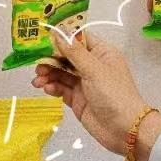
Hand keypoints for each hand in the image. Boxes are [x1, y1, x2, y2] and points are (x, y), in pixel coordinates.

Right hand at [32, 31, 160, 160]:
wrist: (124, 129)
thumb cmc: (114, 94)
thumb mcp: (94, 70)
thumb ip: (74, 52)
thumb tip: (59, 32)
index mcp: (101, 53)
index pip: (79, 38)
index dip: (61, 37)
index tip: (43, 38)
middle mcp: (92, 65)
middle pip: (66, 56)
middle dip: (51, 59)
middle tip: (37, 63)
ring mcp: (84, 83)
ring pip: (61, 73)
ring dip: (48, 74)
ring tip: (38, 80)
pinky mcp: (77, 99)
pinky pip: (61, 88)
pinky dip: (52, 87)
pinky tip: (46, 88)